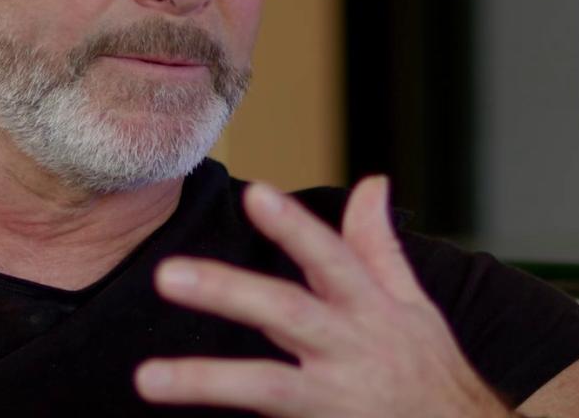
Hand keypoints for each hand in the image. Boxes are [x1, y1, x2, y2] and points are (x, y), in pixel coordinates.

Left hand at [135, 176, 510, 417]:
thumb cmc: (431, 372)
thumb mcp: (414, 307)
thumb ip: (379, 247)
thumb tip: (370, 182)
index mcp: (371, 311)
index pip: (332, 257)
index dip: (295, 227)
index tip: (256, 192)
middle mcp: (351, 352)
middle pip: (287, 314)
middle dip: (228, 292)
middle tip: (166, 274)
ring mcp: (335, 400)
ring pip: (266, 388)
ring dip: (205, 382)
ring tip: (147, 379)